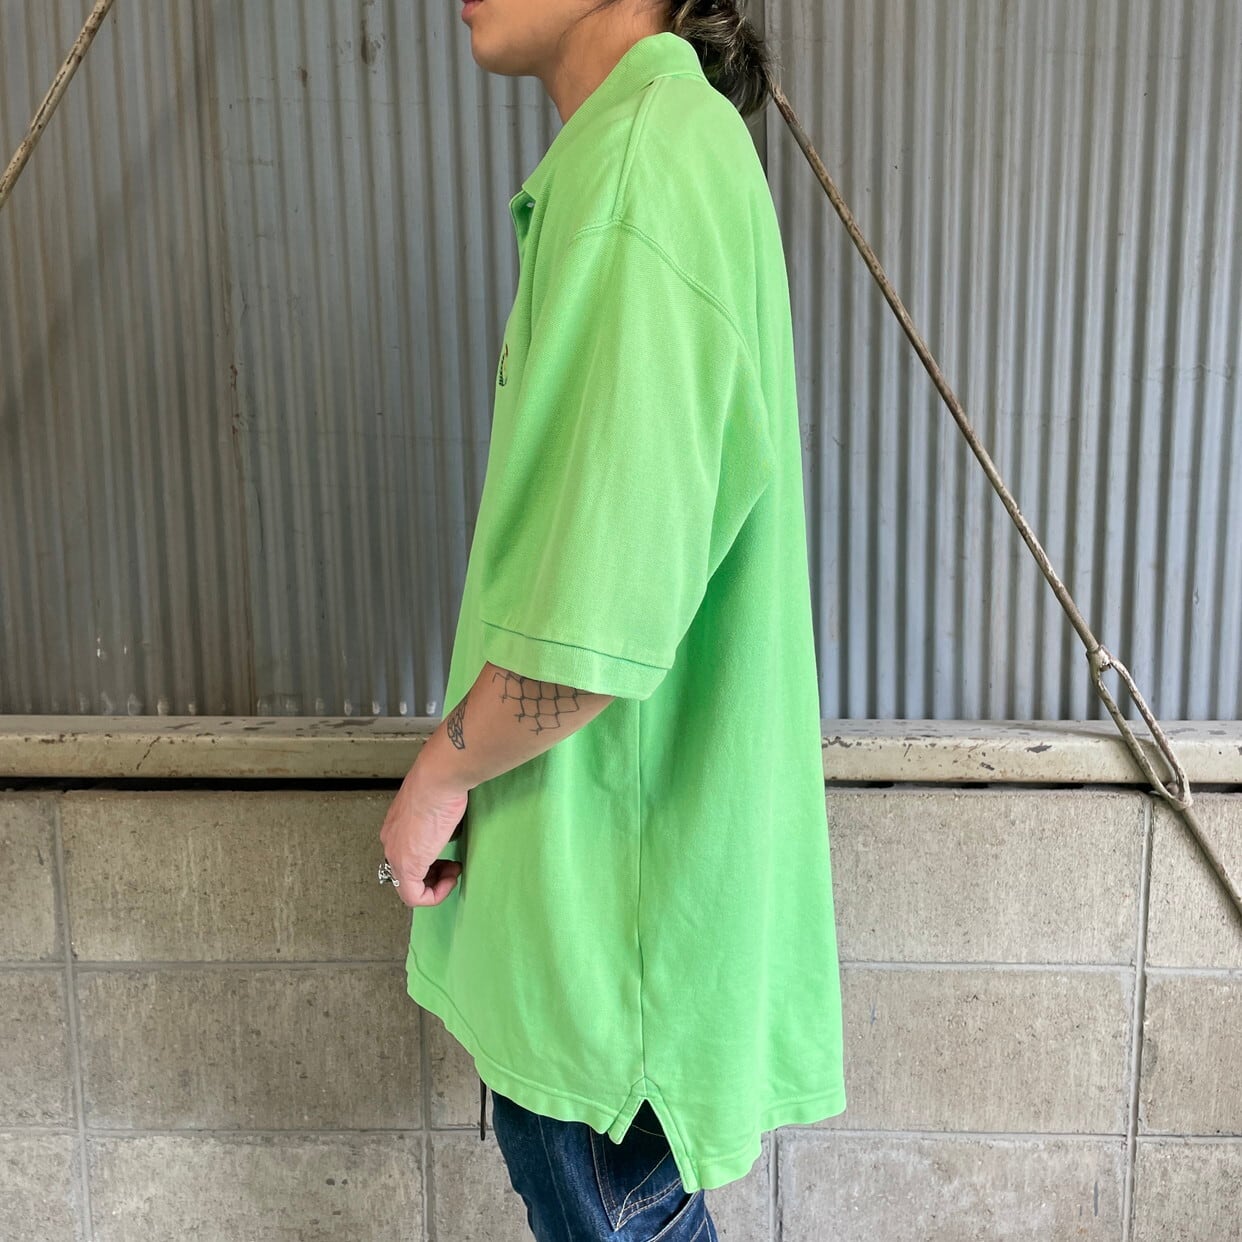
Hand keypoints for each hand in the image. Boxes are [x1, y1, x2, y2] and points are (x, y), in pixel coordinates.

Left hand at [378, 763, 469, 908]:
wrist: (438, 780)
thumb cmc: (440, 784)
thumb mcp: (434, 804)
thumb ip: (433, 819)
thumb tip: (446, 824)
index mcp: (395, 827)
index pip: (408, 855)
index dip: (431, 863)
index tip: (449, 856)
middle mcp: (391, 843)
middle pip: (408, 874)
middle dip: (434, 876)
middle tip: (453, 866)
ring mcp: (396, 855)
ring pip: (410, 888)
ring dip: (436, 886)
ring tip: (453, 872)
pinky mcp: (407, 865)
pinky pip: (415, 897)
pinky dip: (435, 895)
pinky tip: (450, 879)